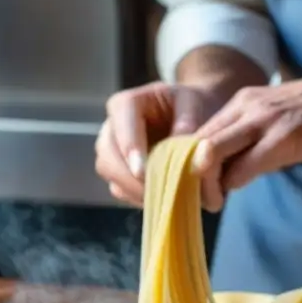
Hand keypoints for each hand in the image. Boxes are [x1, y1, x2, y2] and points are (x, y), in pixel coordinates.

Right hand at [95, 82, 218, 205]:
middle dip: (128, 176)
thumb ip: (188, 120)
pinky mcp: (119, 172)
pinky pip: (119, 188)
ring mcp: (113, 151)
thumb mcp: (193, 104)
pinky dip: (136, 196)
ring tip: (161, 196)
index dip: (130, 148)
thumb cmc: (190, 106)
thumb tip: (181, 144)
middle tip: (154, 190)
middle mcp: (113, 127)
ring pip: (109, 173)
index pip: (121, 124)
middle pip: (108, 154)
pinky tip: (159, 198)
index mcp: (127, 104)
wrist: (193, 117)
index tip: (141, 171)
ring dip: (132, 188)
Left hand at [192, 71, 301, 210]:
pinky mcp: (281, 139)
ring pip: (211, 153)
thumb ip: (250, 139)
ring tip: (216, 202)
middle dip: (194, 177)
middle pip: (196, 144)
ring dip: (208, 184)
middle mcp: (244, 108)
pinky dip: (234, 183)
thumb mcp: (273, 119)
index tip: (200, 184)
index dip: (192, 162)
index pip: (198, 133)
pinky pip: (244, 166)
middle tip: (205, 199)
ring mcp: (261, 121)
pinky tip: (239, 189)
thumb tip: (231, 169)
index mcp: (240, 104)